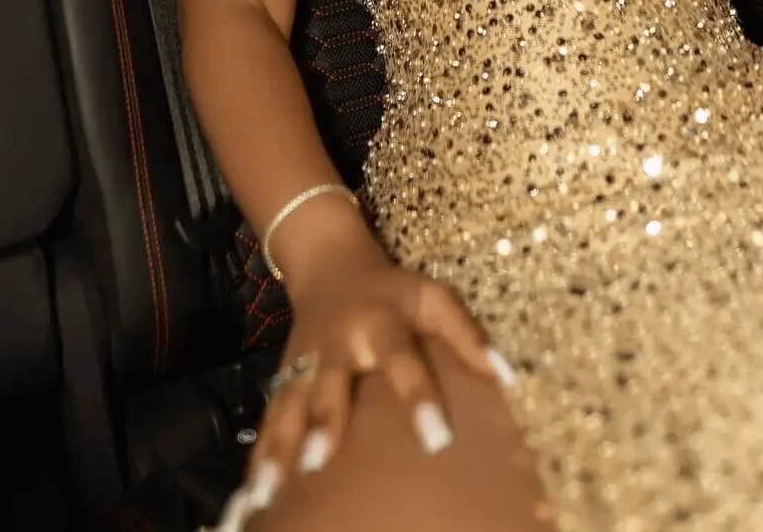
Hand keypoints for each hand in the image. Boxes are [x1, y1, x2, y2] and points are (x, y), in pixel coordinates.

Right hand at [224, 241, 514, 524]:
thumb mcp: (433, 296)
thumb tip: (510, 377)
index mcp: (381, 322)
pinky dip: (258, 458)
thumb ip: (467, 334)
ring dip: (279, 450)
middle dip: (326, 424)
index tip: (438, 441)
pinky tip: (252, 498)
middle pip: (331, 385)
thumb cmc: (393, 290)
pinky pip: (268, 422)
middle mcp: (338, 345)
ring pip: (290, 408)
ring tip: (269, 494)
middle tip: (321, 462)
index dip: (419, 398)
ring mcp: (305, 363)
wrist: (330, 264)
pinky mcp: (284, 379)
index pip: (403, 360)